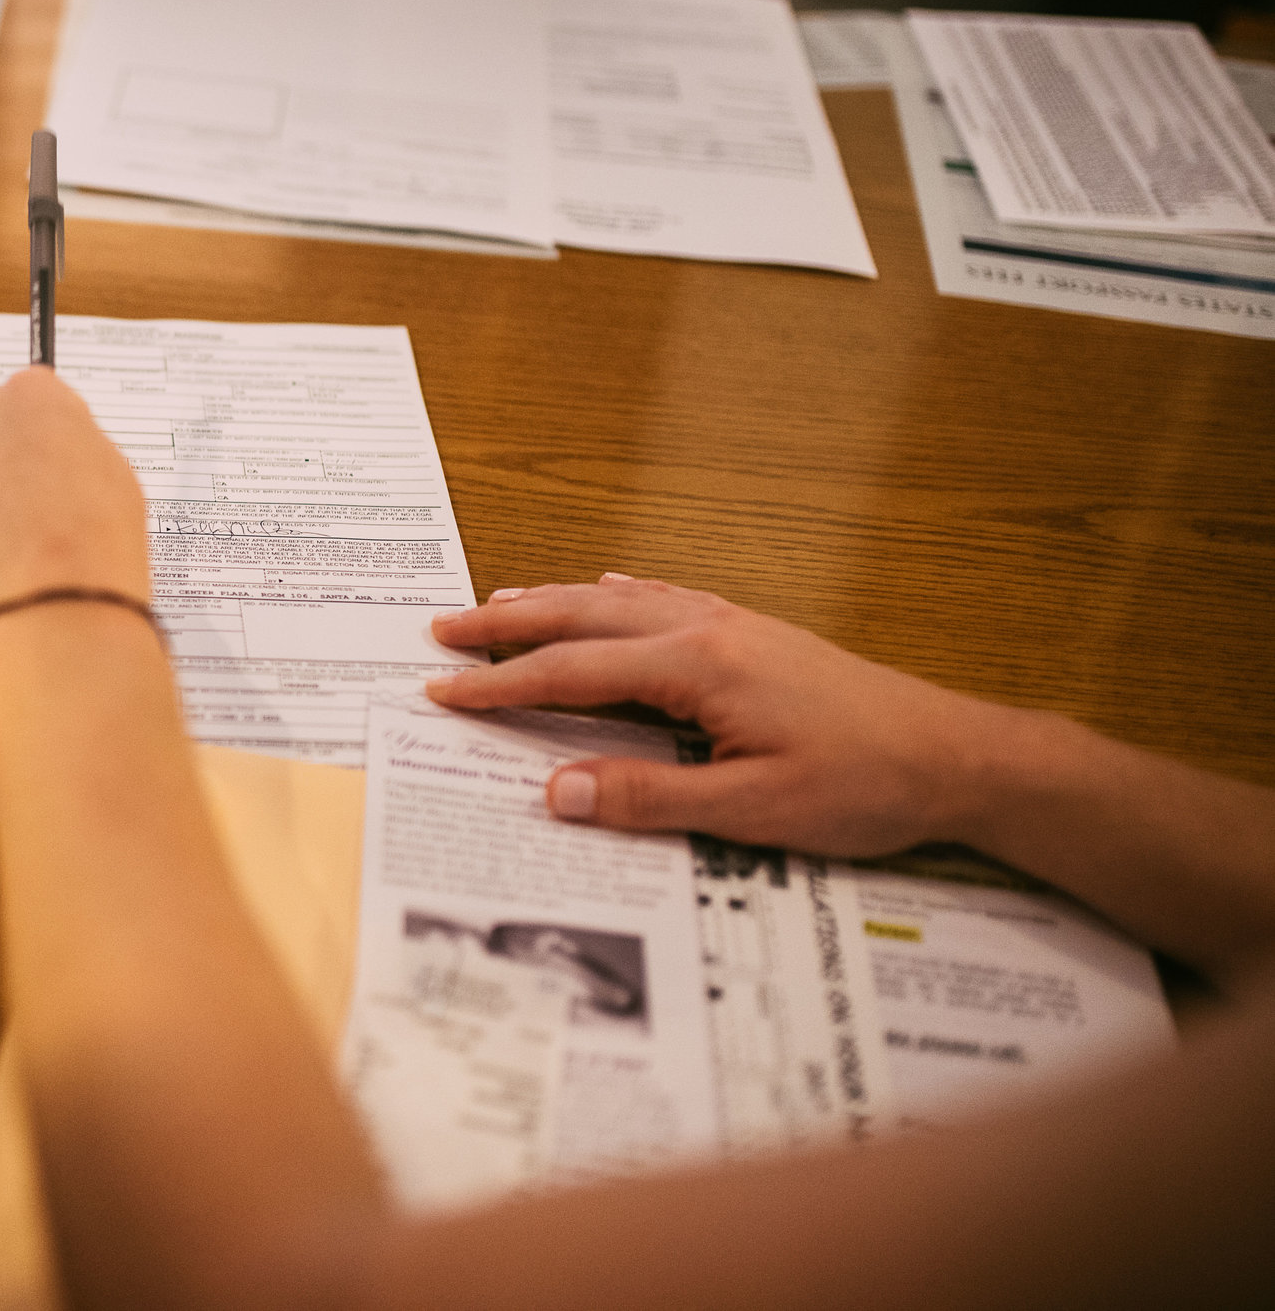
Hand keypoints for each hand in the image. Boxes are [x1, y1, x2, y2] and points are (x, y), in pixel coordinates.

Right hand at [426, 574, 1016, 856]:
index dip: (500, 685)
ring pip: (620, 600)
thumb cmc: (865, 783)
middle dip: (507, 624)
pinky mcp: (757, 634)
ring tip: (498, 604)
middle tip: (443, 630)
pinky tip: (609, 588)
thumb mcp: (752, 810)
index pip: (571, 672)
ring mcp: (734, 625)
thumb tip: (558, 790)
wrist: (956, 755)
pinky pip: (667, 598)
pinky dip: (620, 594)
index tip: (443, 693)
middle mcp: (707, 629)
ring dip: (554, 601)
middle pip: (582, 616)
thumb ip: (648, 799)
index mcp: (697, 666)